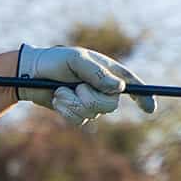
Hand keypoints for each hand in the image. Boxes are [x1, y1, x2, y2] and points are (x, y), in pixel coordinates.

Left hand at [16, 44, 156, 124]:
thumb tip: (119, 88)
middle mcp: (102, 88)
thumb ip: (96, 74)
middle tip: (76, 87)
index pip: (132, 84)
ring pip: (92, 114)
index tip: (150, 108)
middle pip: (111, 105)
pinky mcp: (76, 113)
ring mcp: (89, 102)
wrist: (30, 75)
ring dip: (73, 103)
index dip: (143, 96)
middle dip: (91, 99)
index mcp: (108, 71)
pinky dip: (65, 110)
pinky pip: (78, 120)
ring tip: (60, 91)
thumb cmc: (54, 61)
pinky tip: (57, 100)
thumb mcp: (76, 60)